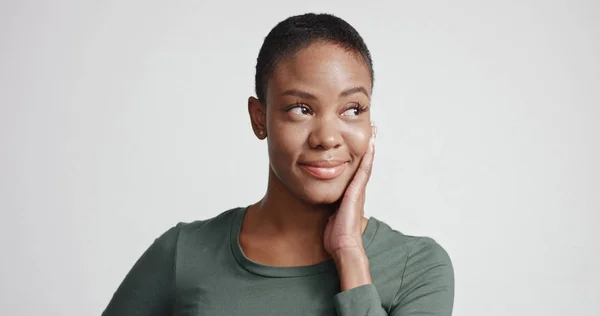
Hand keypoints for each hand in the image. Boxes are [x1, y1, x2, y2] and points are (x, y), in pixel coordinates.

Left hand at [324, 124, 375, 256]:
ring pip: (366, 164)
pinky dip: (368, 158)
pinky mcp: (356, 192)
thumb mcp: (331, 216)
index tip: (363, 142)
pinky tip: (370, 145)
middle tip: (373, 130)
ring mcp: (358, 191)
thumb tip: (324, 206)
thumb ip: (329, 208)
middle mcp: (357, 191)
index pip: (357, 171)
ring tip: (374, 131)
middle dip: (368, 147)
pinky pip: (363, 171)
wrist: (343, 246)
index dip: (360, 156)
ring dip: (370, 147)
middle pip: (364, 164)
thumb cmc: (336, 236)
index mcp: (351, 195)